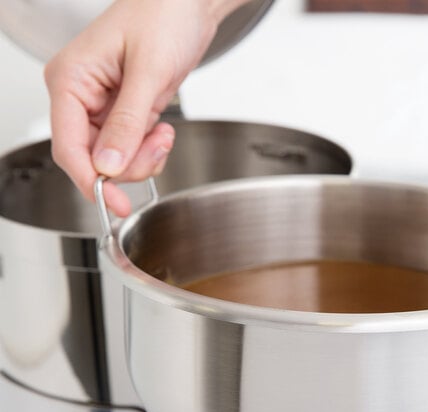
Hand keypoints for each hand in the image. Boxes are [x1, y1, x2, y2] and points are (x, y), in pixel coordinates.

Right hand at [44, 0, 247, 215]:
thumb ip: (127, 122)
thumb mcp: (148, 72)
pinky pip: (130, 148)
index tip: (115, 205)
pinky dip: (149, 150)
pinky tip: (162, 131)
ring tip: (163, 134)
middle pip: (93, 159)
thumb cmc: (164, 16)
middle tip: (157, 150)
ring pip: (114, 158)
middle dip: (128, 165)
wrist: (188, 3)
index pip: (69, 147)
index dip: (92, 181)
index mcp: (70, 80)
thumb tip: (108, 164)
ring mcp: (101, 107)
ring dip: (143, 157)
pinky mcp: (122, 112)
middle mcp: (80, 96)